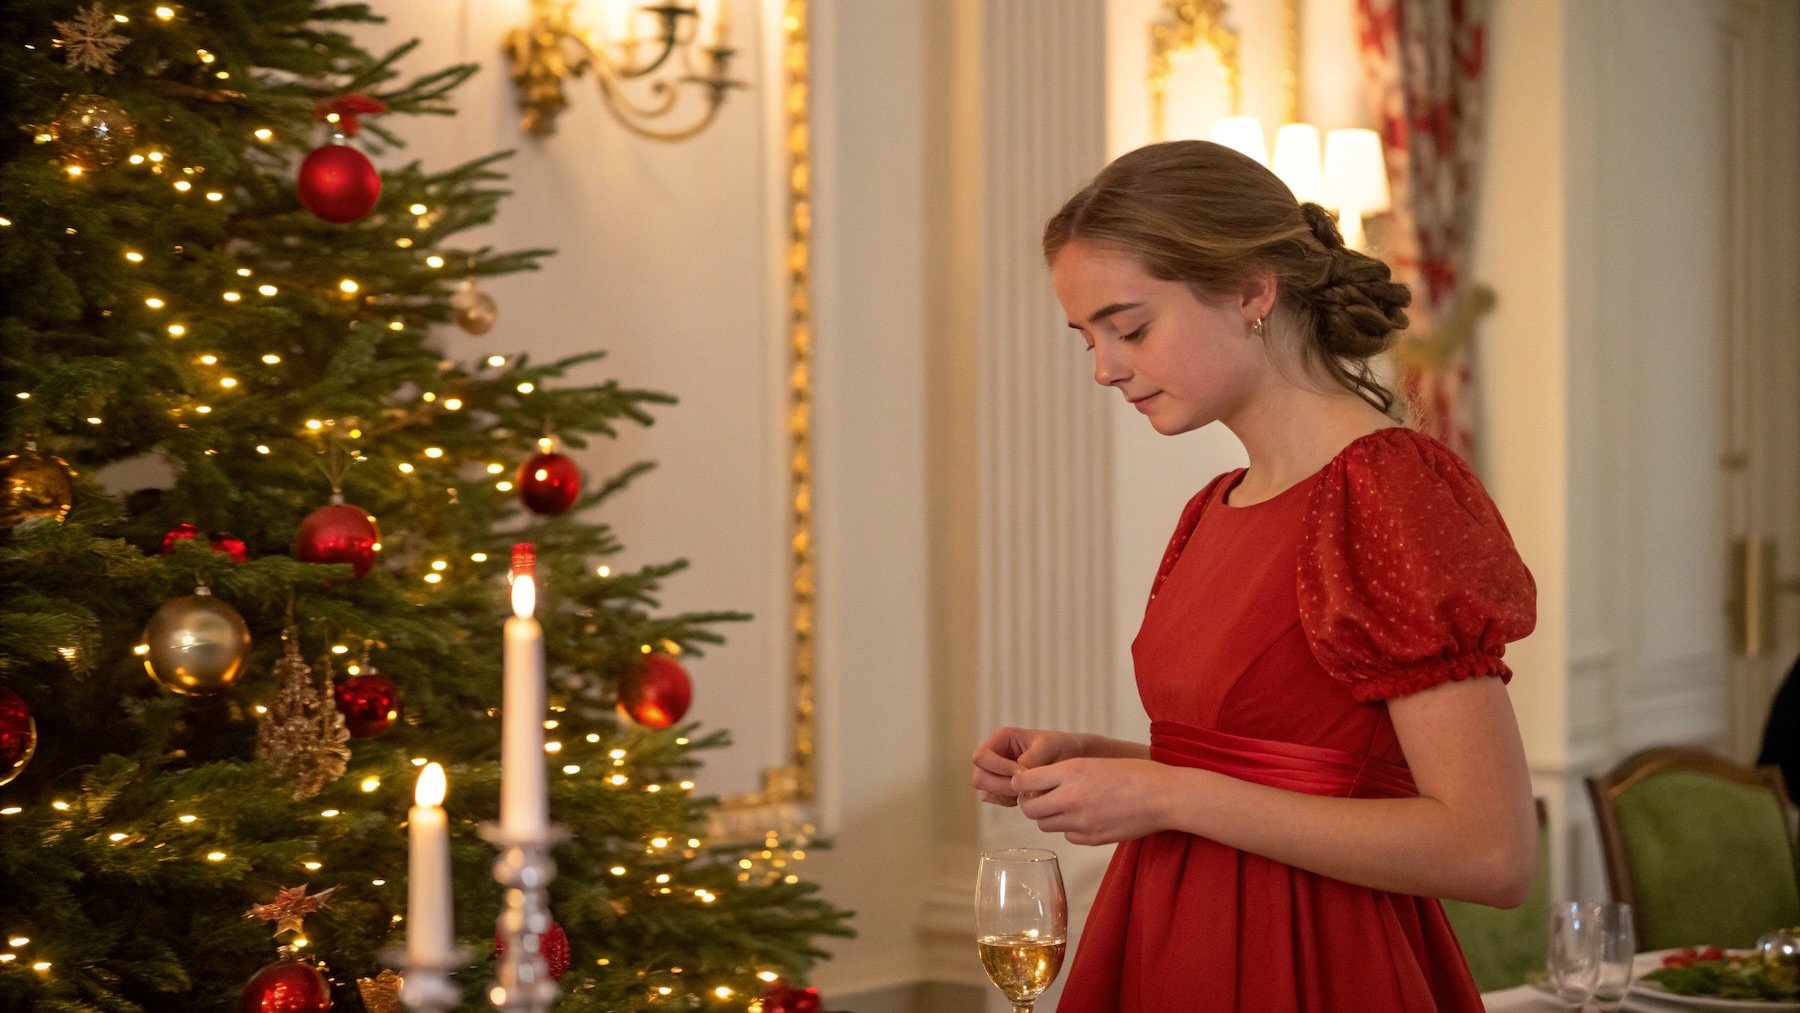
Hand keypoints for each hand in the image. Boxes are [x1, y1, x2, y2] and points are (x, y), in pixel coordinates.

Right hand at [970, 727, 1086, 806]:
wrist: (1072, 760)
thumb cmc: (1060, 747)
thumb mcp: (1049, 747)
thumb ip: (1031, 759)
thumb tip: (1016, 776)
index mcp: (1000, 738)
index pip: (981, 757)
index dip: (999, 768)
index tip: (1024, 773)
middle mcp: (993, 754)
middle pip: (979, 777)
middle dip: (1001, 785)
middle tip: (1025, 788)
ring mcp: (994, 771)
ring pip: (983, 790)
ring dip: (1004, 795)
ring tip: (1026, 792)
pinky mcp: (999, 786)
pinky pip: (992, 798)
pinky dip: (1005, 801)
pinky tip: (1024, 797)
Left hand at [1013, 758, 1173, 845]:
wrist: (1163, 796)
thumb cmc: (1134, 773)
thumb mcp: (1094, 762)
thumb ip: (1065, 774)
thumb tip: (1040, 784)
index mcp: (1070, 772)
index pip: (1024, 781)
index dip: (1021, 783)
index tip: (1026, 783)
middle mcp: (1071, 798)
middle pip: (1029, 809)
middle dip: (1031, 804)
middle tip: (1042, 798)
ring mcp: (1081, 822)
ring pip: (1045, 825)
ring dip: (1050, 817)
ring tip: (1067, 807)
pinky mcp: (1092, 839)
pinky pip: (1068, 836)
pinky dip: (1070, 829)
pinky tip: (1087, 818)